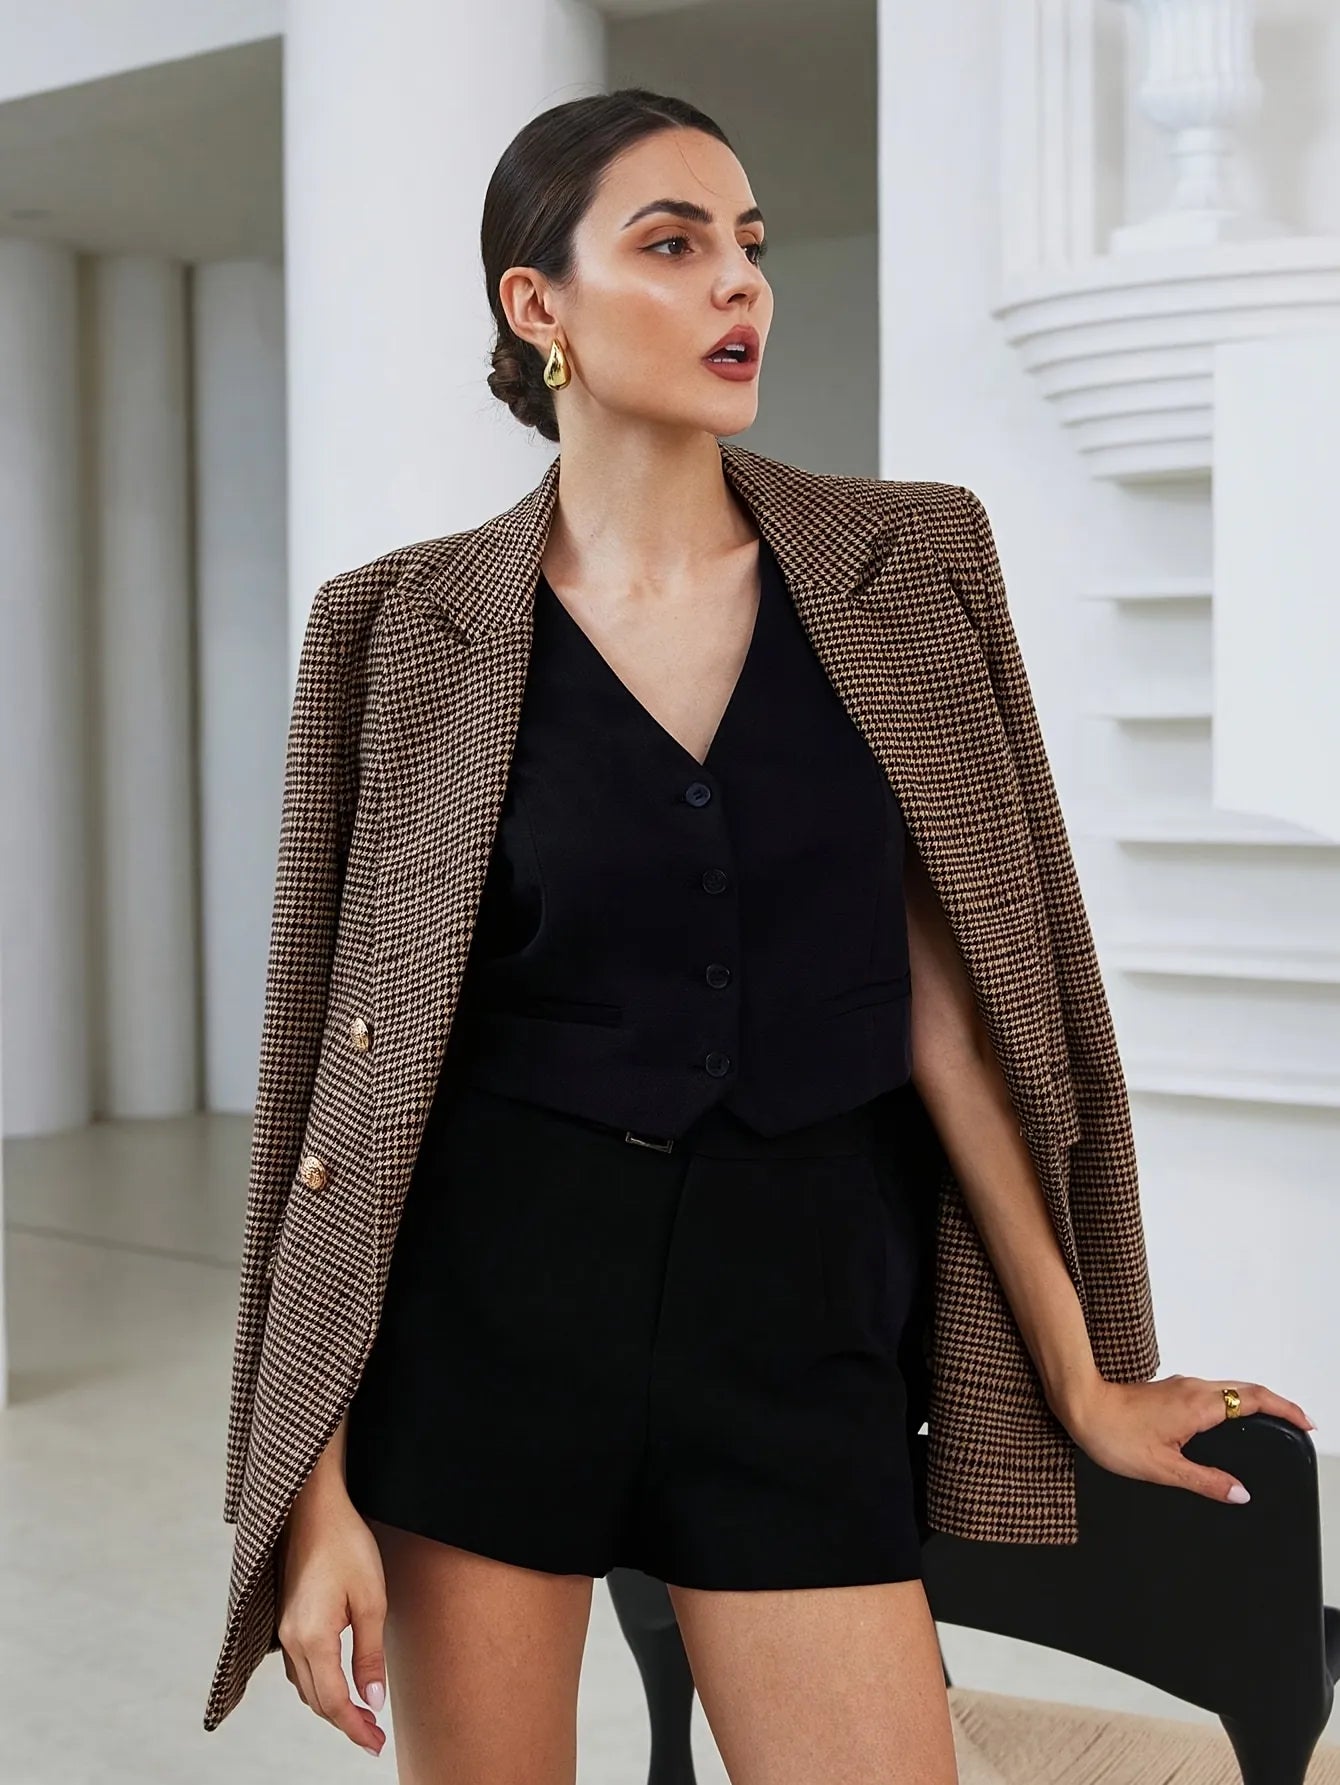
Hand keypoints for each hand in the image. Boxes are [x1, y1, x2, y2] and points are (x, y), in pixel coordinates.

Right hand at [275, 1490, 389, 1755]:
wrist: (313, 1508)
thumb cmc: (346, 1545)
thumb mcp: (371, 1600)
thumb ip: (370, 1654)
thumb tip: (373, 1700)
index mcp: (313, 1638)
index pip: (334, 1701)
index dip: (356, 1728)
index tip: (376, 1744)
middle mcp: (291, 1640)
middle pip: (316, 1700)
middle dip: (345, 1722)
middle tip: (374, 1736)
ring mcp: (284, 1629)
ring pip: (304, 1686)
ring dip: (330, 1706)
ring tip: (360, 1714)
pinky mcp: (286, 1618)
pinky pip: (298, 1667)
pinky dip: (317, 1684)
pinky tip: (334, 1681)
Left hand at [1059, 1373, 1315, 1504]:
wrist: (1080, 1406)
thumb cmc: (1114, 1435)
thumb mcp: (1164, 1469)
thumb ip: (1206, 1482)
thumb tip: (1240, 1493)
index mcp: (1199, 1405)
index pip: (1255, 1400)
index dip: (1285, 1410)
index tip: (1305, 1423)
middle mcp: (1193, 1388)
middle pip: (1247, 1389)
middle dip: (1278, 1404)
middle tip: (1298, 1423)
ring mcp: (1181, 1386)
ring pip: (1228, 1387)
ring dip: (1254, 1401)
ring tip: (1272, 1421)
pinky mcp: (1170, 1389)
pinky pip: (1211, 1391)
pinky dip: (1232, 1402)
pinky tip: (1229, 1420)